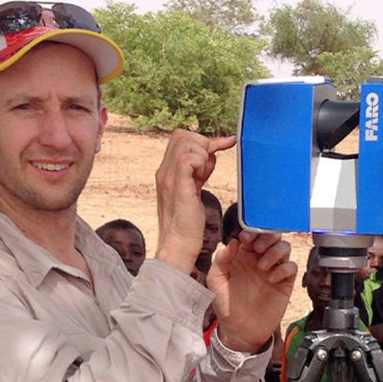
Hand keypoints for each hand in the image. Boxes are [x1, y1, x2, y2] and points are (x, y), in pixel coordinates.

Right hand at [153, 130, 235, 274]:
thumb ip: (199, 170)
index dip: (201, 141)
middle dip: (202, 144)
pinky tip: (203, 179)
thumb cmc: (188, 225)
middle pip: (181, 135)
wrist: (178, 247)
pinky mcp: (177, 186)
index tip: (218, 152)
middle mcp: (163, 172)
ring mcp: (168, 178)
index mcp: (166, 172)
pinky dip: (201, 162)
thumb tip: (213, 152)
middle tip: (209, 168)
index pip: (180, 138)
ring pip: (184, 142)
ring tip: (204, 176)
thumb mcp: (193, 190)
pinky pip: (188, 158)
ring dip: (202, 154)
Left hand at [209, 231, 296, 353]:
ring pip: (284, 247)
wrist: (240, 329)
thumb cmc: (227, 305)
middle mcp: (259, 259)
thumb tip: (232, 243)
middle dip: (266, 237)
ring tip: (262, 266)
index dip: (252, 230)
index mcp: (243, 255)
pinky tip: (271, 279)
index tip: (246, 238)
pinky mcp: (284, 283)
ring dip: (275, 252)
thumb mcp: (216, 281)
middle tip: (257, 248)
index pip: (252, 233)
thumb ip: (221, 261)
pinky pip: (291, 267)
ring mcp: (273, 269)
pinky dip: (283, 269)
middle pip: (272, 235)